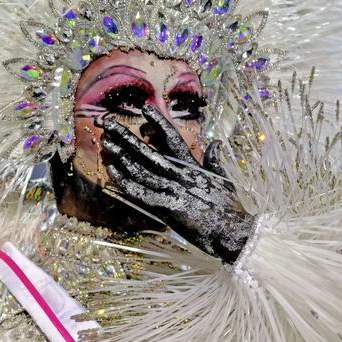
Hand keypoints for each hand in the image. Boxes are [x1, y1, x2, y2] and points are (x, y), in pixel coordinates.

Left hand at [101, 105, 253, 263]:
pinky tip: (113, 171)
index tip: (144, 108)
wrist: (236, 233)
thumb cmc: (232, 209)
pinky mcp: (168, 208)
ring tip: (106, 143)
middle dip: (126, 136)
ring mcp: (173, 190)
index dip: (158, 121)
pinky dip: (126, 183)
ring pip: (141, 169)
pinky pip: (141, 193)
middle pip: (148, 151)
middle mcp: (180, 174)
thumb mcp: (225, 180)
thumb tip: (215, 142)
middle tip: (108, 123)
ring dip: (121, 156)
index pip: (172, 138)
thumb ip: (215, 161)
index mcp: (193, 166)